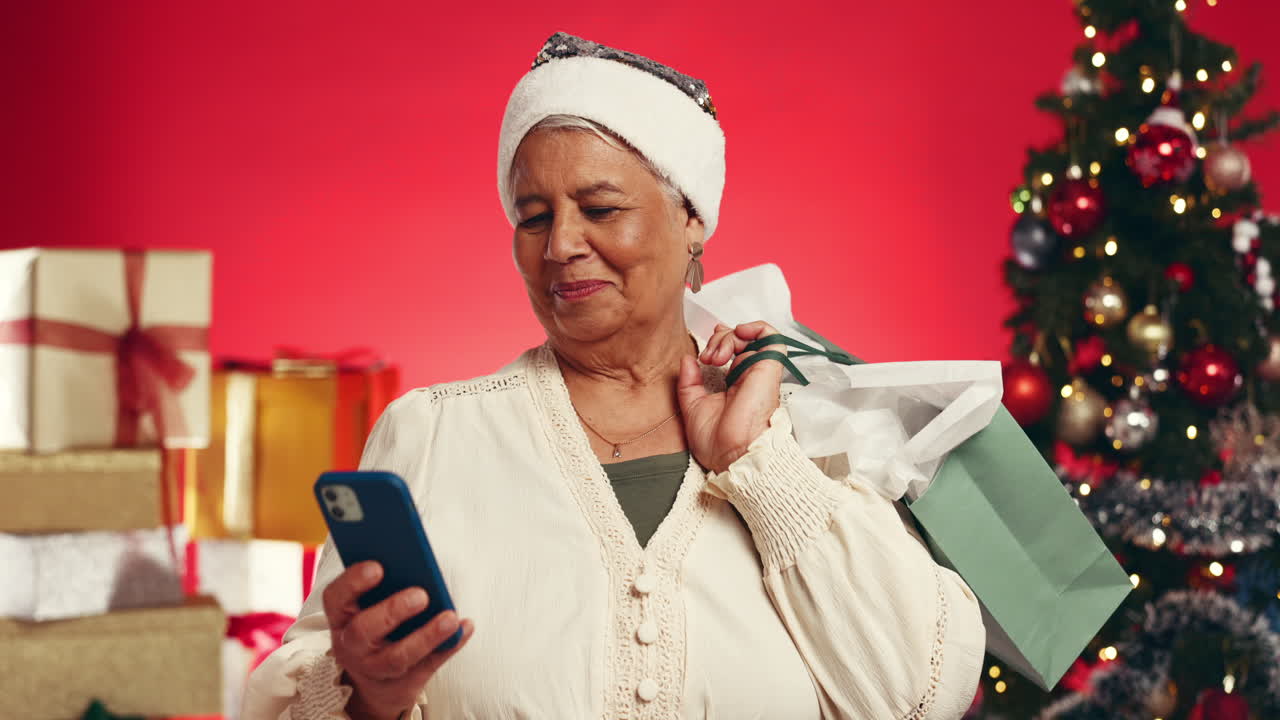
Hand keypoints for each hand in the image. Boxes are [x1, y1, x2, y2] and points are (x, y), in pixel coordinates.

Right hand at [323, 561, 474, 719]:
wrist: (375, 682)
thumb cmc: (377, 627)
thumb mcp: (369, 607)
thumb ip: (387, 585)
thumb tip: (418, 564)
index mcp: (341, 617)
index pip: (336, 597)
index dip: (354, 582)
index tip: (378, 567)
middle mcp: (352, 644)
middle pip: (364, 630)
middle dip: (393, 611)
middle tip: (421, 595)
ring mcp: (375, 668)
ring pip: (397, 656)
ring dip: (426, 636)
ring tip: (450, 618)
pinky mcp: (404, 682)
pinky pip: (429, 665)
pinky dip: (449, 646)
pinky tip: (465, 627)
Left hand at [678, 321, 785, 473]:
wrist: (731, 455)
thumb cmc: (716, 442)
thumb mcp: (692, 407)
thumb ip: (689, 382)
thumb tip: (687, 359)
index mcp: (734, 384)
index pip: (733, 351)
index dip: (720, 340)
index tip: (705, 350)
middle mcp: (749, 376)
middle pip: (739, 340)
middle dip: (718, 340)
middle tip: (707, 359)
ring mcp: (759, 371)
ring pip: (751, 335)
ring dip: (729, 337)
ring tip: (716, 356)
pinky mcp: (768, 368)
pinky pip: (771, 336)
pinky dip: (754, 327)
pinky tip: (738, 335)